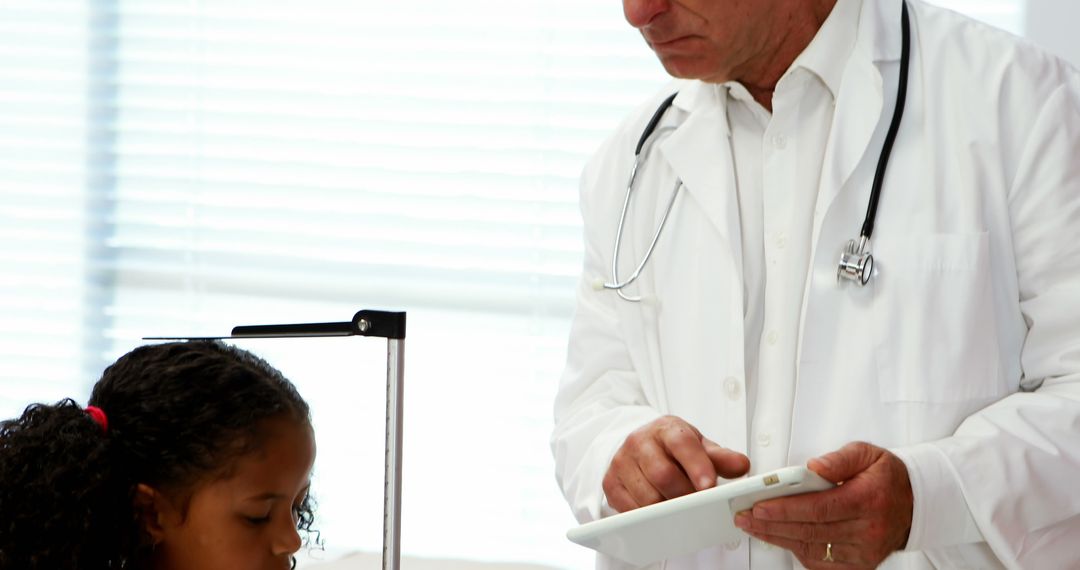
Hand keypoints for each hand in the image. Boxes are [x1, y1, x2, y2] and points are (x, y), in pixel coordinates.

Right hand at [603, 415, 749, 512]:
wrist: (640, 445)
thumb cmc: (673, 448)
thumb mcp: (699, 446)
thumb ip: (721, 457)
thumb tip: (742, 466)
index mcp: (666, 429)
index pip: (682, 444)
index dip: (697, 466)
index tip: (709, 487)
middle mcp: (639, 441)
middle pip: (663, 474)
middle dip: (684, 495)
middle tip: (698, 506)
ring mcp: (621, 462)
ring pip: (646, 496)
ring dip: (667, 510)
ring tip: (680, 510)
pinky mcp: (610, 483)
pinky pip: (630, 509)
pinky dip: (648, 518)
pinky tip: (660, 514)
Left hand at [734, 442, 912, 568]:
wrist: (915, 503)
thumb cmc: (887, 477)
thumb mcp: (867, 453)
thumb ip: (838, 458)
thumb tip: (812, 467)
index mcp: (868, 501)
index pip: (819, 508)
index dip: (785, 509)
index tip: (759, 506)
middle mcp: (867, 531)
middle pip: (810, 531)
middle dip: (772, 525)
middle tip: (745, 517)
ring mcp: (864, 553)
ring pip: (812, 549)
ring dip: (778, 539)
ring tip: (754, 526)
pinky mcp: (859, 565)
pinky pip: (821, 562)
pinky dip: (797, 550)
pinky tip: (779, 538)